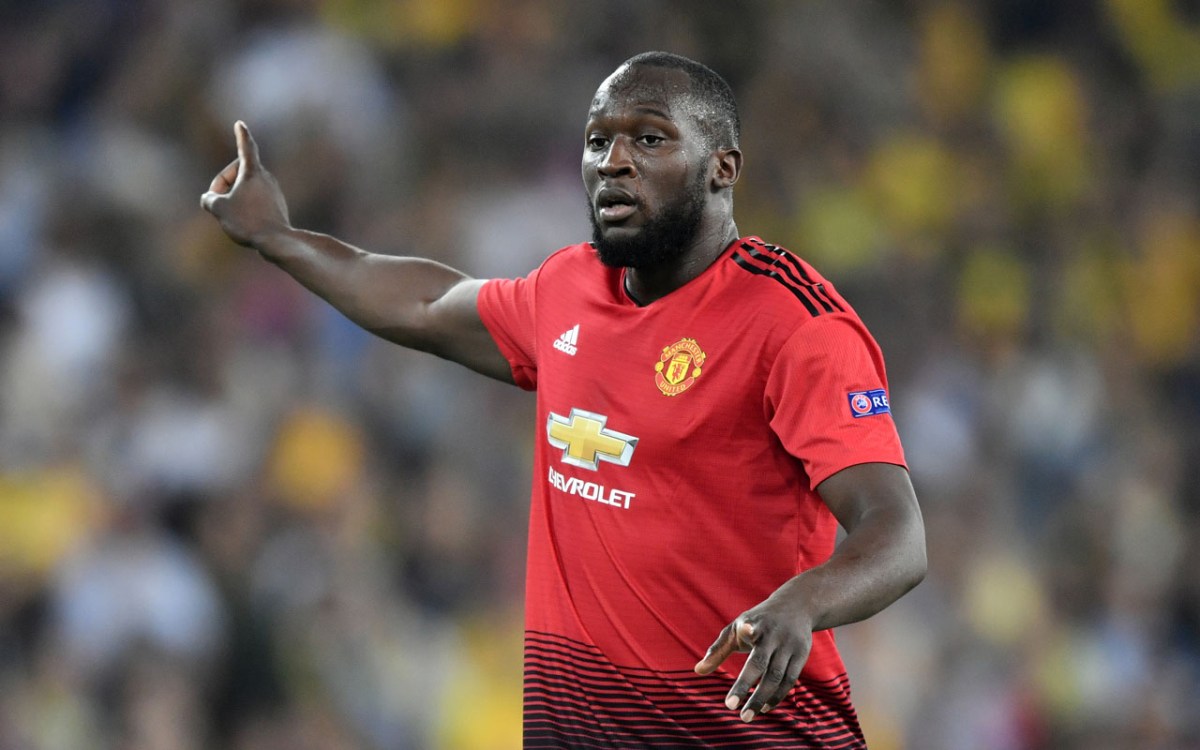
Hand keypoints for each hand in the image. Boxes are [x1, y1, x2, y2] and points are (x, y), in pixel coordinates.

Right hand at [201, 121, 290, 246]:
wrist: (277, 242)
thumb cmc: (247, 221)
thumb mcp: (219, 208)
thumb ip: (209, 199)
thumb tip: (210, 199)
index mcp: (253, 172)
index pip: (245, 147)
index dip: (241, 135)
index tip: (241, 124)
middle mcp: (266, 178)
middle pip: (237, 174)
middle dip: (223, 185)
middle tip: (216, 201)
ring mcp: (274, 192)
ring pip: (245, 190)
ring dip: (233, 199)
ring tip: (234, 218)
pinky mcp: (277, 206)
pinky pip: (254, 202)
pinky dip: (244, 209)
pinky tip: (246, 226)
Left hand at [693, 593, 813, 722]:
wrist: (796, 606)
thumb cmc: (757, 621)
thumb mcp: (736, 628)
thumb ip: (718, 650)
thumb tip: (697, 671)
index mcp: (755, 623)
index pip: (751, 629)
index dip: (748, 630)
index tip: (747, 630)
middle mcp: (773, 634)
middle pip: (761, 663)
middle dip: (745, 685)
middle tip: (730, 708)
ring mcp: (790, 645)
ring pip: (777, 676)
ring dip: (761, 698)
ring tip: (746, 716)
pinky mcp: (802, 654)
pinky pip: (790, 680)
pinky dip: (777, 696)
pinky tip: (764, 708)